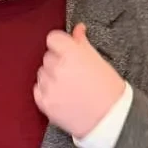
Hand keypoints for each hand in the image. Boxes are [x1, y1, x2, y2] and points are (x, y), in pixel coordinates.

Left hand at [33, 23, 124, 138]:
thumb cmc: (109, 89)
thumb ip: (82, 43)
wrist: (110, 118)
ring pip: (41, 73)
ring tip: (69, 86)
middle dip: (58, 62)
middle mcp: (57, 68)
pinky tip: (62, 95)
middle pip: (47, 56)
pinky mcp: (45, 103)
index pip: (52, 38)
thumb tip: (77, 29)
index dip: (60, 44)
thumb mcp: (98, 60)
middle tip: (72, 72)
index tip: (65, 50)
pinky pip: (37, 89)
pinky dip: (46, 91)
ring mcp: (49, 86)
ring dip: (51, 76)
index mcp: (72, 54)